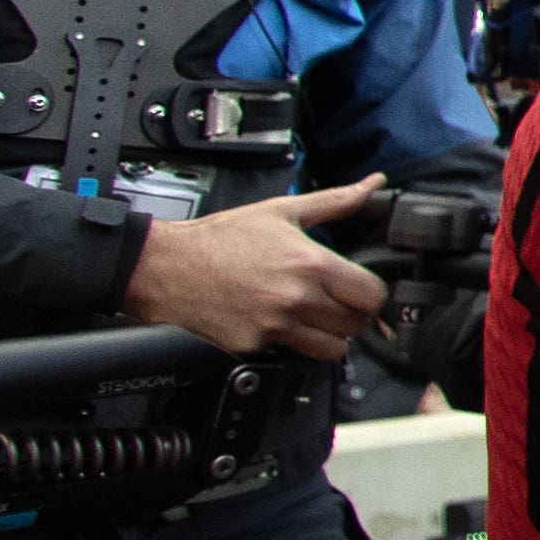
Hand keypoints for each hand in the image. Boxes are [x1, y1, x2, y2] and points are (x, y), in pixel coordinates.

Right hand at [121, 174, 387, 358]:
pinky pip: (293, 353)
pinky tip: (279, 321)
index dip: (370, 293)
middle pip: (357, 325)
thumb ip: (336, 202)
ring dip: (330, 334)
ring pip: (333, 348)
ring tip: (312, 315)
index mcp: (311, 265)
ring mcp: (276, 326)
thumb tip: (373, 185)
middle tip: (334, 301)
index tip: (359, 289)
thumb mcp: (281, 211)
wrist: (167, 267)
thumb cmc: (220, 238)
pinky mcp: (255, 346)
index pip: (372, 296)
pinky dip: (293, 342)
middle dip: (351, 313)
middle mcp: (297, 299)